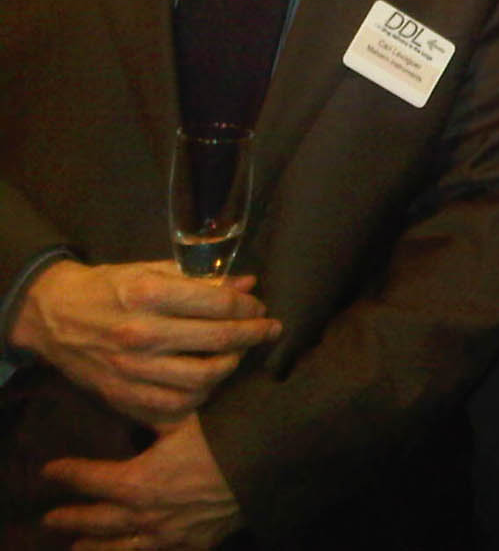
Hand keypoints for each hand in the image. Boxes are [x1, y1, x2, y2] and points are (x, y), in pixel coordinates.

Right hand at [10, 261, 280, 427]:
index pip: (218, 304)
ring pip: (201, 378)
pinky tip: (209, 380)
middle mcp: (141, 333)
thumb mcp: (152, 270)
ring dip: (230, 366)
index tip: (260, 308)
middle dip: (252, 335)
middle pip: (216, 341)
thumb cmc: (109, 286)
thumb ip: (201, 280)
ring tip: (238, 354)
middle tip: (268, 330)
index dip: (248, 308)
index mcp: (148, 294)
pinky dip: (200, 395)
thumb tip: (247, 285)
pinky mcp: (121, 393)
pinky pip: (174, 405)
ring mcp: (130, 368)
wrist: (53, 315)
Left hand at [41, 414, 242, 548]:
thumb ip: (155, 419)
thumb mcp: (184, 419)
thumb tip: (137, 400)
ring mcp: (169, 534)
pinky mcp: (194, 544)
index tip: (51, 470)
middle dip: (72, 517)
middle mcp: (145, 514)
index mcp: (138, 480)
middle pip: (97, 520)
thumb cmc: (225, 435)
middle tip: (51, 518)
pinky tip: (138, 550)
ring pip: (120, 547)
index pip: (91, 478)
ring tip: (78, 546)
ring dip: (95, 546)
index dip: (69, 473)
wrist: (268, 463)